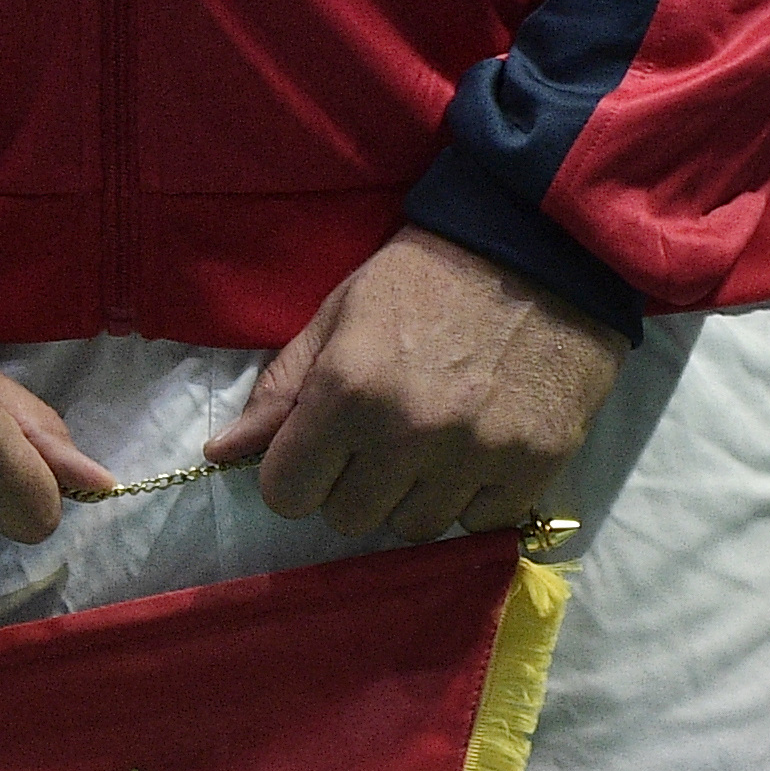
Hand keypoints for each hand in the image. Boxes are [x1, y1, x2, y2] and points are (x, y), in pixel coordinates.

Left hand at [203, 228, 631, 541]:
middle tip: (387, 437)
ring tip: (438, 442)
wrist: (548, 243)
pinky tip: (482, 449)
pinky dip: (476, 496)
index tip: (326, 445)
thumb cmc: (432, 274)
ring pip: (415, 527)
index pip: (287, 494)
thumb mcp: (342, 312)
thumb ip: (282, 386)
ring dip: (416, 494)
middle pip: (349, 518)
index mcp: (347, 391)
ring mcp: (476, 453)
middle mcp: (408, 433)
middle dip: (356, 483)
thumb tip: (221, 452)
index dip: (299, 470)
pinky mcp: (536, 462)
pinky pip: (482, 523)